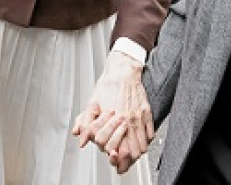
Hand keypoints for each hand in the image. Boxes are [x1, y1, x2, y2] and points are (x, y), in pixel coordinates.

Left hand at [72, 51, 152, 172]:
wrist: (123, 71)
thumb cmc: (108, 85)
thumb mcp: (92, 103)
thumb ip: (85, 121)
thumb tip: (79, 136)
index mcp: (114, 117)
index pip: (112, 145)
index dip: (108, 151)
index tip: (108, 152)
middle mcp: (128, 119)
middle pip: (130, 150)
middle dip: (125, 158)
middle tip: (120, 159)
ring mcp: (139, 117)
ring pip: (142, 145)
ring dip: (136, 152)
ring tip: (130, 154)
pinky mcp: (147, 113)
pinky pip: (150, 134)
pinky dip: (145, 141)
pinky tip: (140, 141)